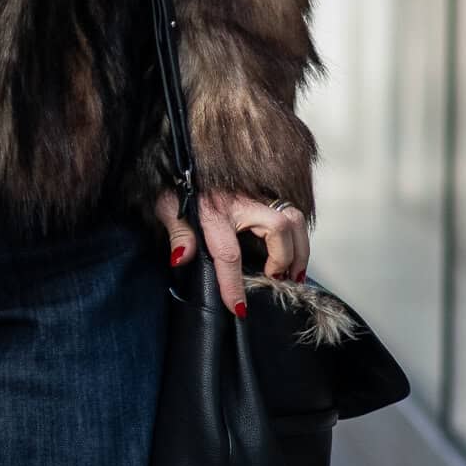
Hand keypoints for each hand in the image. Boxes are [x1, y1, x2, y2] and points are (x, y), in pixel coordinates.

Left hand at [155, 188, 309, 317]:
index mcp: (214, 211)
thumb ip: (177, 233)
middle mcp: (242, 201)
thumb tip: (181, 258)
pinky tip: (294, 254)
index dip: (233, 283)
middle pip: (278, 227)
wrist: (183, 158)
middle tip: (278, 281)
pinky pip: (292, 213)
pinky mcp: (265, 193)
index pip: (228, 252)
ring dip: (299, 248)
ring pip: (293, 217)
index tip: (239, 307)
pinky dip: (298, 236)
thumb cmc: (176, 185)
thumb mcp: (166, 208)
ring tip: (294, 274)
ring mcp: (257, 195)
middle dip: (284, 258)